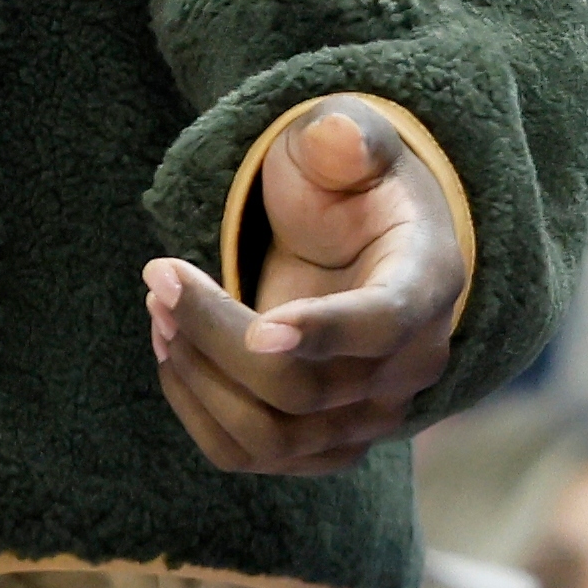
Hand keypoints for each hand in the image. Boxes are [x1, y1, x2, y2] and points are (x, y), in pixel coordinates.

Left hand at [142, 97, 462, 475]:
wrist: (366, 243)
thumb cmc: (355, 184)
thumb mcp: (357, 141)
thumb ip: (347, 136)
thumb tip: (334, 133)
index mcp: (427, 283)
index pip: (384, 326)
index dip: (325, 333)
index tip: (260, 330)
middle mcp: (409, 366)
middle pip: (304, 390)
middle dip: (216, 335)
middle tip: (159, 276)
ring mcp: (368, 416)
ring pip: (274, 436)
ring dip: (200, 378)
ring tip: (159, 308)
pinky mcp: (324, 440)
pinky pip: (253, 453)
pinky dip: (198, 410)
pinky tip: (171, 349)